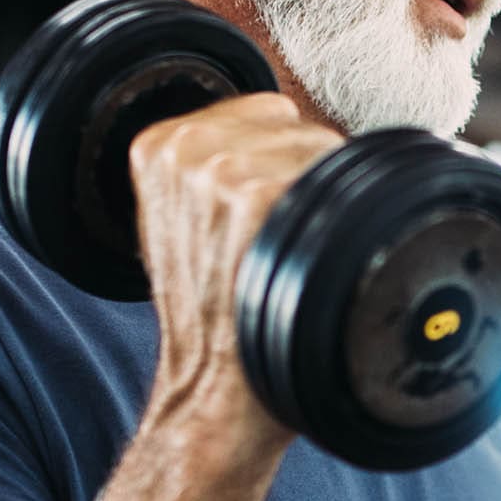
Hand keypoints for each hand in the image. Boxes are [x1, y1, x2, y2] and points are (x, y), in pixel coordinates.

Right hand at [127, 93, 342, 450]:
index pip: (266, 112)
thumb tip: (286, 131)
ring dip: (328, 203)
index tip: (267, 218)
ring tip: (294, 258)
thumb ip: (214, 169)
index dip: (283, 163)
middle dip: (306, 178)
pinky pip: (336, 183)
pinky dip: (342, 223)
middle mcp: (185, 149)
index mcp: (159, 145)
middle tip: (283, 246)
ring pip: (324, 151)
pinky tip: (310, 263)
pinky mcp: (261, 197)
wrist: (215, 388)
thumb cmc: (213, 315)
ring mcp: (221, 171)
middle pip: (298, 127)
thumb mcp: (184, 226)